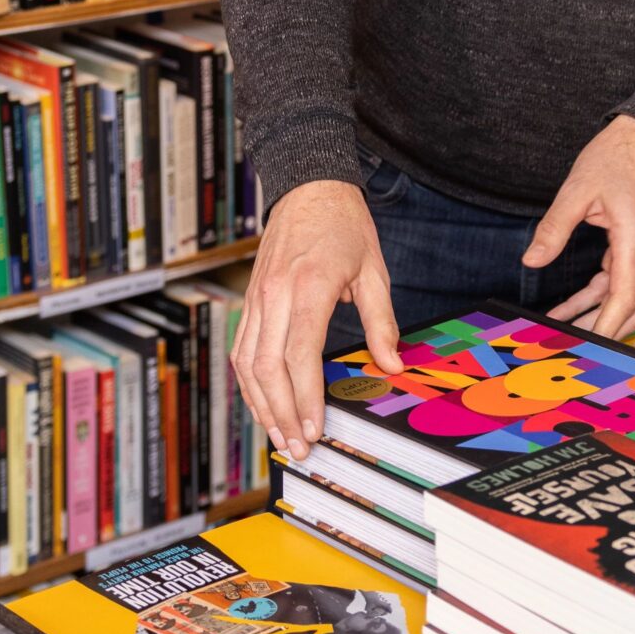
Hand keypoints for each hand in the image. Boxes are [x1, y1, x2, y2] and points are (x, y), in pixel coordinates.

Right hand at [232, 179, 400, 461]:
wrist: (309, 187)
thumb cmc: (344, 225)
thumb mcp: (374, 270)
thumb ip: (382, 321)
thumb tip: (392, 364)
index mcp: (307, 287)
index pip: (298, 355)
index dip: (304, 398)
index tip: (314, 428)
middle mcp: (274, 294)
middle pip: (266, 367)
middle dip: (280, 413)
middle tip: (298, 446)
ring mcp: (257, 297)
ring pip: (246, 363)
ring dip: (261, 405)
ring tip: (279, 437)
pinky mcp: (250, 299)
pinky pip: (242, 348)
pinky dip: (249, 383)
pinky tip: (263, 405)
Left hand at [524, 116, 634, 338]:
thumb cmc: (615, 159)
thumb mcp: (577, 189)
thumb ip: (554, 227)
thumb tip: (532, 259)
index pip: (624, 298)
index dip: (605, 327)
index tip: (586, 346)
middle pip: (632, 309)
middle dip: (603, 332)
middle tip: (571, 349)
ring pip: (626, 300)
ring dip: (596, 317)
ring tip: (558, 330)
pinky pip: (619, 283)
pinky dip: (596, 299)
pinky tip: (568, 308)